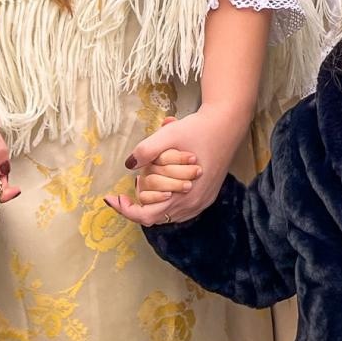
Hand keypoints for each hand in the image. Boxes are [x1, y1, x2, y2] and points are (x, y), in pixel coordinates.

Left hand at [105, 110, 232, 226]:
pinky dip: (169, 201)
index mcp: (183, 194)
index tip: (113, 198)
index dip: (126, 210)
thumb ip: (146, 150)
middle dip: (141, 200)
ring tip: (152, 178)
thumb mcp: (169, 135)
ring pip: (168, 214)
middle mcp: (193, 203)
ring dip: (155, 201)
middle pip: (155, 216)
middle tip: (138, 178)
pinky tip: (167, 184)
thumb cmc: (199, 129)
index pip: (146, 216)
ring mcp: (202, 202)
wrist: (228, 124)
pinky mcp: (208, 197)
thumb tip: (128, 165)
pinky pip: (182, 209)